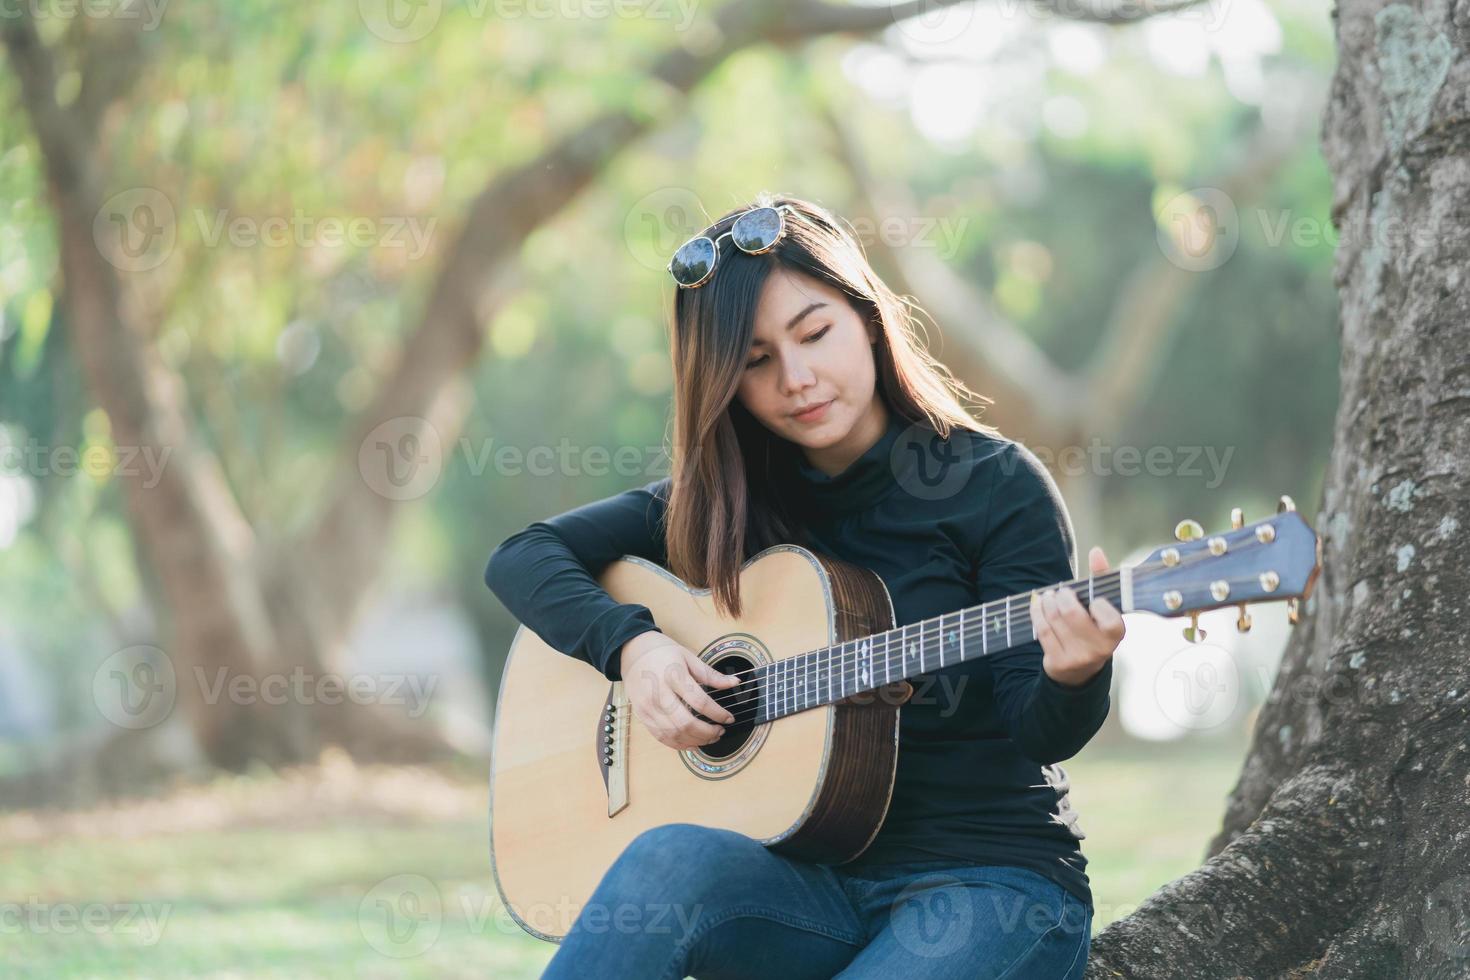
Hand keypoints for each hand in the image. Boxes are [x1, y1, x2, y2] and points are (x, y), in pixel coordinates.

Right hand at [617, 631, 741, 749]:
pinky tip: (692, 743)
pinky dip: (678, 745)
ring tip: (710, 738)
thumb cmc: (661, 651)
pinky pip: (661, 737)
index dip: (718, 714)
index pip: (699, 701)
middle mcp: (659, 693)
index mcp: (673, 675)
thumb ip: (712, 674)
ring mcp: (648, 706)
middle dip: (707, 732)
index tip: (729, 718)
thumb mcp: (688, 656)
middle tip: (720, 731)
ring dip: (695, 741)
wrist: (631, 651)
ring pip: (673, 734)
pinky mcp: (642, 715)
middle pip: (685, 723)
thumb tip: (735, 682)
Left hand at [1031, 546, 1126, 687]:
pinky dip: (1037, 613)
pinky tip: (1038, 606)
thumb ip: (1101, 579)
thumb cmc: (1093, 631)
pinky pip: (1042, 630)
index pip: (1108, 615)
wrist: (1080, 672)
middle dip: (1062, 597)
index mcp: (1116, 634)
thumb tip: (1096, 551)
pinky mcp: (1057, 662)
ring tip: (1049, 597)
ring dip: (1047, 602)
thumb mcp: (1104, 609)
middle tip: (1061, 592)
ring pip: (1054, 620)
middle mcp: (1099, 649)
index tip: (1093, 601)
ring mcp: (1077, 658)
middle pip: (1072, 614)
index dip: (1098, 604)